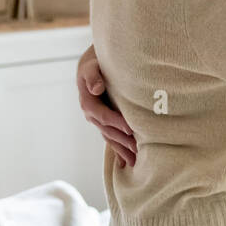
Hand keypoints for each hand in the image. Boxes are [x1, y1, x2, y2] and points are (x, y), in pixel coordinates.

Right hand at [76, 45, 137, 166]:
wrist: (93, 64)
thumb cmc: (94, 62)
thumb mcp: (91, 65)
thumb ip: (92, 75)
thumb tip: (96, 88)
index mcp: (87, 100)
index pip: (101, 114)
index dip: (115, 121)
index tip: (130, 127)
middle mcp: (91, 113)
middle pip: (107, 130)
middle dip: (122, 141)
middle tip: (138, 150)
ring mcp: (98, 120)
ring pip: (110, 137)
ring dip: (122, 149)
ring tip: (135, 161)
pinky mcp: (105, 122)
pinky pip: (111, 138)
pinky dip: (119, 150)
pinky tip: (127, 163)